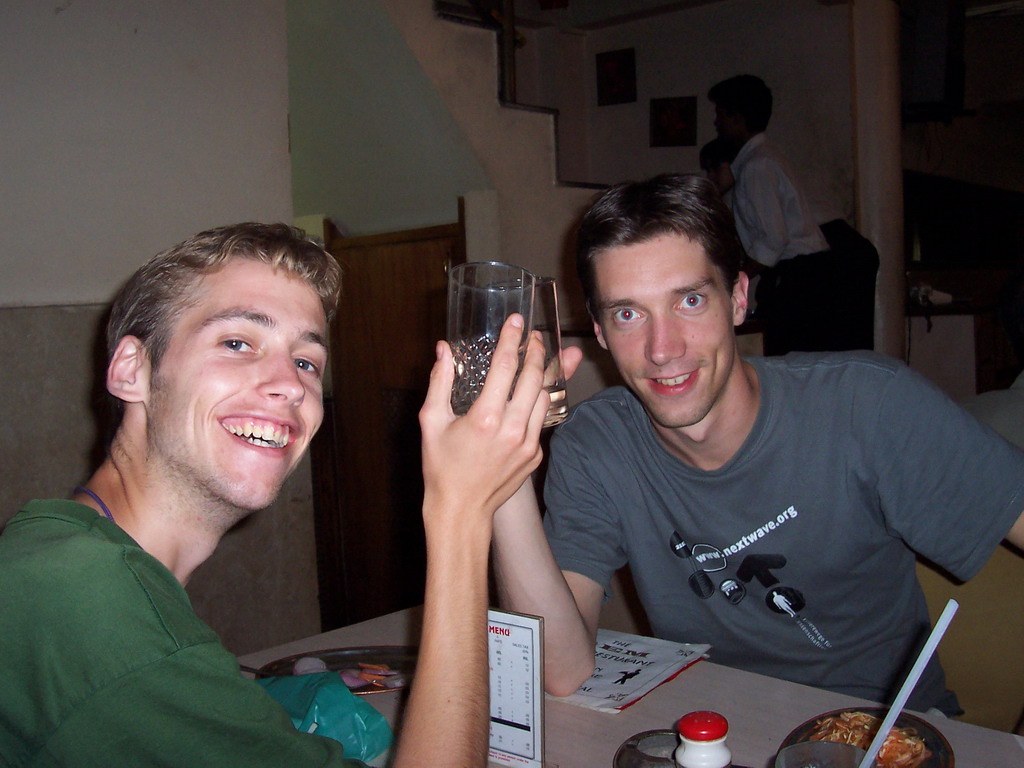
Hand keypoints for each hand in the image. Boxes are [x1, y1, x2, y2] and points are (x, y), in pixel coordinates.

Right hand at [419, 314, 548, 525]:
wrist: (462, 510)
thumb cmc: (441, 467)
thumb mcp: (431, 421)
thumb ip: (439, 381)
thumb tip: (444, 350)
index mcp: (485, 418)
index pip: (506, 366)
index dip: (513, 339)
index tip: (517, 321)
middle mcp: (512, 429)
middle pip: (534, 377)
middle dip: (536, 350)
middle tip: (534, 335)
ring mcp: (528, 443)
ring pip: (545, 397)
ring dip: (545, 372)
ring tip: (543, 354)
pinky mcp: (535, 455)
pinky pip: (541, 420)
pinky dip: (540, 401)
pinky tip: (537, 388)